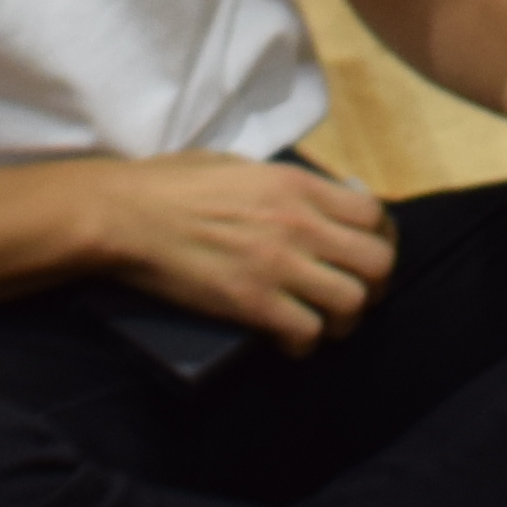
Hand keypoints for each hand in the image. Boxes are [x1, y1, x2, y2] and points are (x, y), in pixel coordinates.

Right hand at [96, 154, 397, 353]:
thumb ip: (281, 184)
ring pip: (352, 302)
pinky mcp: (250, 302)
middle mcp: (300, 223)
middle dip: (375, 283)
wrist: (127, 215)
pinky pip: (306, 332)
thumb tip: (308, 201)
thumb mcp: (241, 164)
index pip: (374, 214)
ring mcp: (278, 264)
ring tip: (325, 322)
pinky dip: (305, 342)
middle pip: (377, 262)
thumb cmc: (173, 184)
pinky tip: (290, 339)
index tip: (364, 251)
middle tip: (354, 293)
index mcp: (298, 184)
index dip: (379, 237)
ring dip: (345, 318)